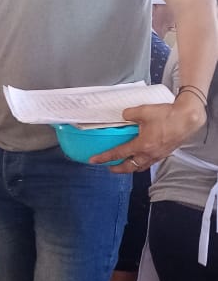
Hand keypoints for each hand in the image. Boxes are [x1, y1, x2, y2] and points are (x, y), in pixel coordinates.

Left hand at [89, 98, 206, 171]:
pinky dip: (141, 163)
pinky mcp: (164, 153)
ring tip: (123, 165)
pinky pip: (149, 162)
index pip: (119, 154)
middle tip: (109, 168)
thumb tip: (123, 115)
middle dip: (117, 169)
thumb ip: (129, 113)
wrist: (187, 118)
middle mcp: (149, 154)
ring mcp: (158, 155)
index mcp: (142, 145)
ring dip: (130, 167)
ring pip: (140, 166)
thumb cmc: (167, 115)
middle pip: (130, 167)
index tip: (94, 161)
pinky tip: (140, 158)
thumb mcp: (144, 111)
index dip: (105, 158)